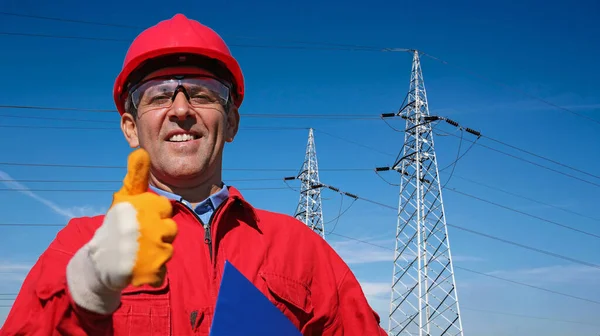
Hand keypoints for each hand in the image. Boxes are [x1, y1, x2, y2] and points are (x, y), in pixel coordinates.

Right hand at [88, 148, 177, 289]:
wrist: (97, 263)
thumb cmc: (116, 226)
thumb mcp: (124, 199)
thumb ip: (136, 176)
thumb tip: (141, 151)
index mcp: (140, 207)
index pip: (166, 208)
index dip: (154, 215)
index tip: (140, 220)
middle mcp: (145, 227)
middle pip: (171, 230)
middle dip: (157, 234)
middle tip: (139, 238)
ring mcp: (149, 251)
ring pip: (169, 250)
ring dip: (156, 252)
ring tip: (137, 252)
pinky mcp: (150, 271)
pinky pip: (163, 271)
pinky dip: (153, 271)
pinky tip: (138, 267)